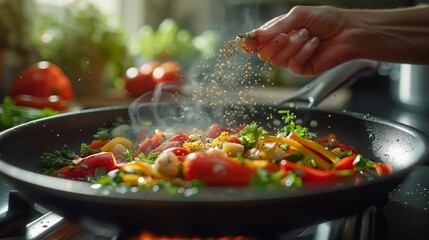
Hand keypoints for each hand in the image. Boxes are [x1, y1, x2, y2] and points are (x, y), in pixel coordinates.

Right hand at [239, 6, 359, 75]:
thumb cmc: (326, 20)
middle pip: (263, 54)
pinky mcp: (303, 69)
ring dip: (292, 45)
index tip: (248, 39)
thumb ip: (278, 25)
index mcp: (279, 33)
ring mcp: (292, 60)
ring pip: (277, 60)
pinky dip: (303, 52)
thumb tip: (257, 34)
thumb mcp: (299, 15)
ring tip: (307, 34)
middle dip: (274, 43)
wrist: (349, 31)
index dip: (251, 41)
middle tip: (287, 33)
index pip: (258, 41)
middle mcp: (283, 47)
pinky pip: (293, 65)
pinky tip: (314, 43)